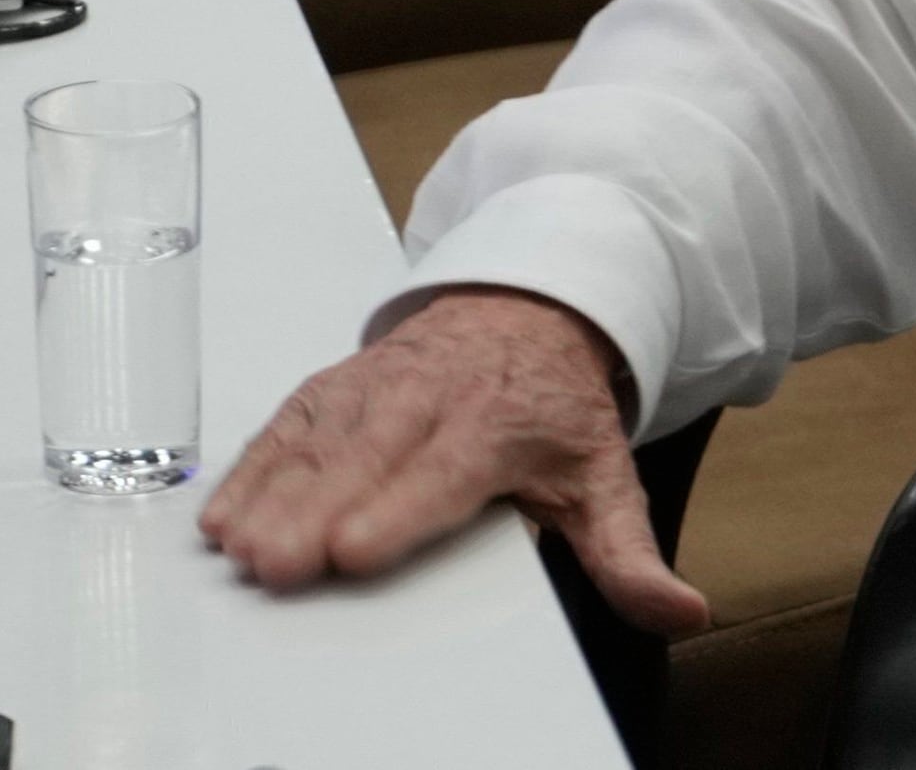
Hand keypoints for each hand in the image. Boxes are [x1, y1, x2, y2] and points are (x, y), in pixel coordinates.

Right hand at [199, 287, 704, 632]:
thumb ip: (629, 556)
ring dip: (274, 494)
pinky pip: (287, 424)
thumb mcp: (604, 477)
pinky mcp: (334, 387)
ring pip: (319, 443)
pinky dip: (253, 464)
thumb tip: (680, 613)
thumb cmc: (553, 408)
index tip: (354, 550)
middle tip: (276, 565)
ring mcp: (375, 389)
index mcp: (500, 426)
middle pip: (368, 459)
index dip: (398, 509)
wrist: (528, 312)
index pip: (446, 470)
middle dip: (318, 510)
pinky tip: (224, 511)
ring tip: (239, 547)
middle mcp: (431, 402)